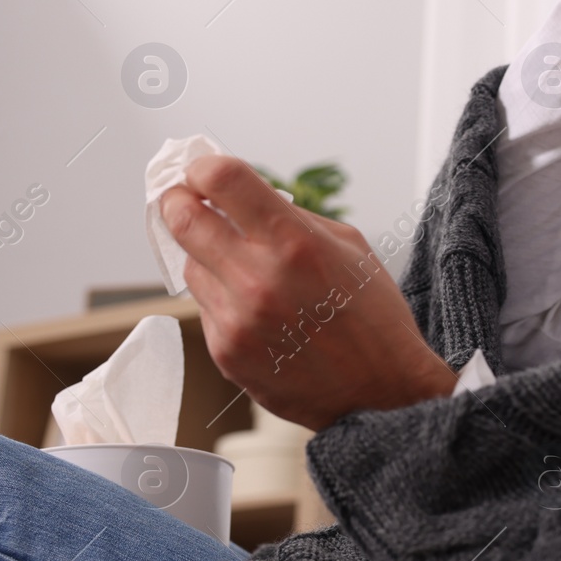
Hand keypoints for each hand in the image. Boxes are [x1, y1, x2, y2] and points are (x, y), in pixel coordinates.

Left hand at [159, 156, 458, 431]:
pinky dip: (223, 300)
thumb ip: (292, 218)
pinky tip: (260, 311)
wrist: (381, 393)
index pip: (221, 180)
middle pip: (182, 218)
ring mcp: (236, 319)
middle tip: (187, 200)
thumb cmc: (374, 319)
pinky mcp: (225, 352)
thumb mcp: (350, 247)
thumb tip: (243, 198)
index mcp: (294, 243)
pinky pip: (205, 308)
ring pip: (190, 266)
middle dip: (179, 201)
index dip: (204, 167)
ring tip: (245, 270)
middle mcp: (258, 278)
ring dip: (207, 257)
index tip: (204, 171)